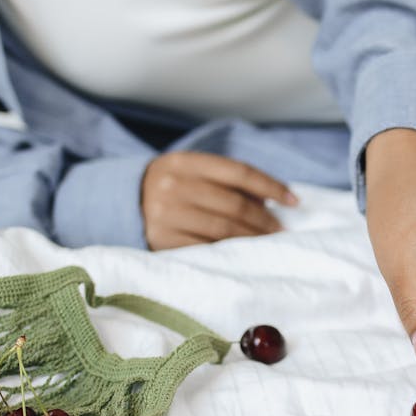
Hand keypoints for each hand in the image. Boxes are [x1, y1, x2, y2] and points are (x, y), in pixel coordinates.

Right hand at [141, 151, 297, 249]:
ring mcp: (165, 214)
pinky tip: (242, 253)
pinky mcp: (161, 240)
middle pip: (233, 204)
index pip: (238, 172)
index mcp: (184, 162)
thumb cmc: (170, 188)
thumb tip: (269, 201)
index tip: (293, 200)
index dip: (270, 186)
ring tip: (267, 242)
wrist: (122, 204)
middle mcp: (173, 185)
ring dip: (252, 238)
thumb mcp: (191, 173)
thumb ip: (224, 181)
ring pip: (222, 229)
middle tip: (281, 230)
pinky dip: (228, 251)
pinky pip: (205, 248)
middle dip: (264, 220)